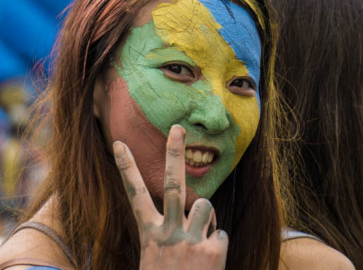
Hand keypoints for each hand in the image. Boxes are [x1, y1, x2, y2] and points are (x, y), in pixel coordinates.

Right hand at [113, 124, 227, 268]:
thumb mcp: (157, 255)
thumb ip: (170, 231)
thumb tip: (197, 205)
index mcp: (151, 234)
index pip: (135, 196)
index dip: (127, 169)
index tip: (119, 143)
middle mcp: (169, 233)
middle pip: (173, 185)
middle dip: (174, 154)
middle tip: (176, 128)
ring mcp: (192, 239)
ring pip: (205, 205)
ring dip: (206, 216)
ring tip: (201, 237)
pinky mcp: (214, 248)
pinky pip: (221, 232)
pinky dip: (218, 243)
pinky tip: (211, 259)